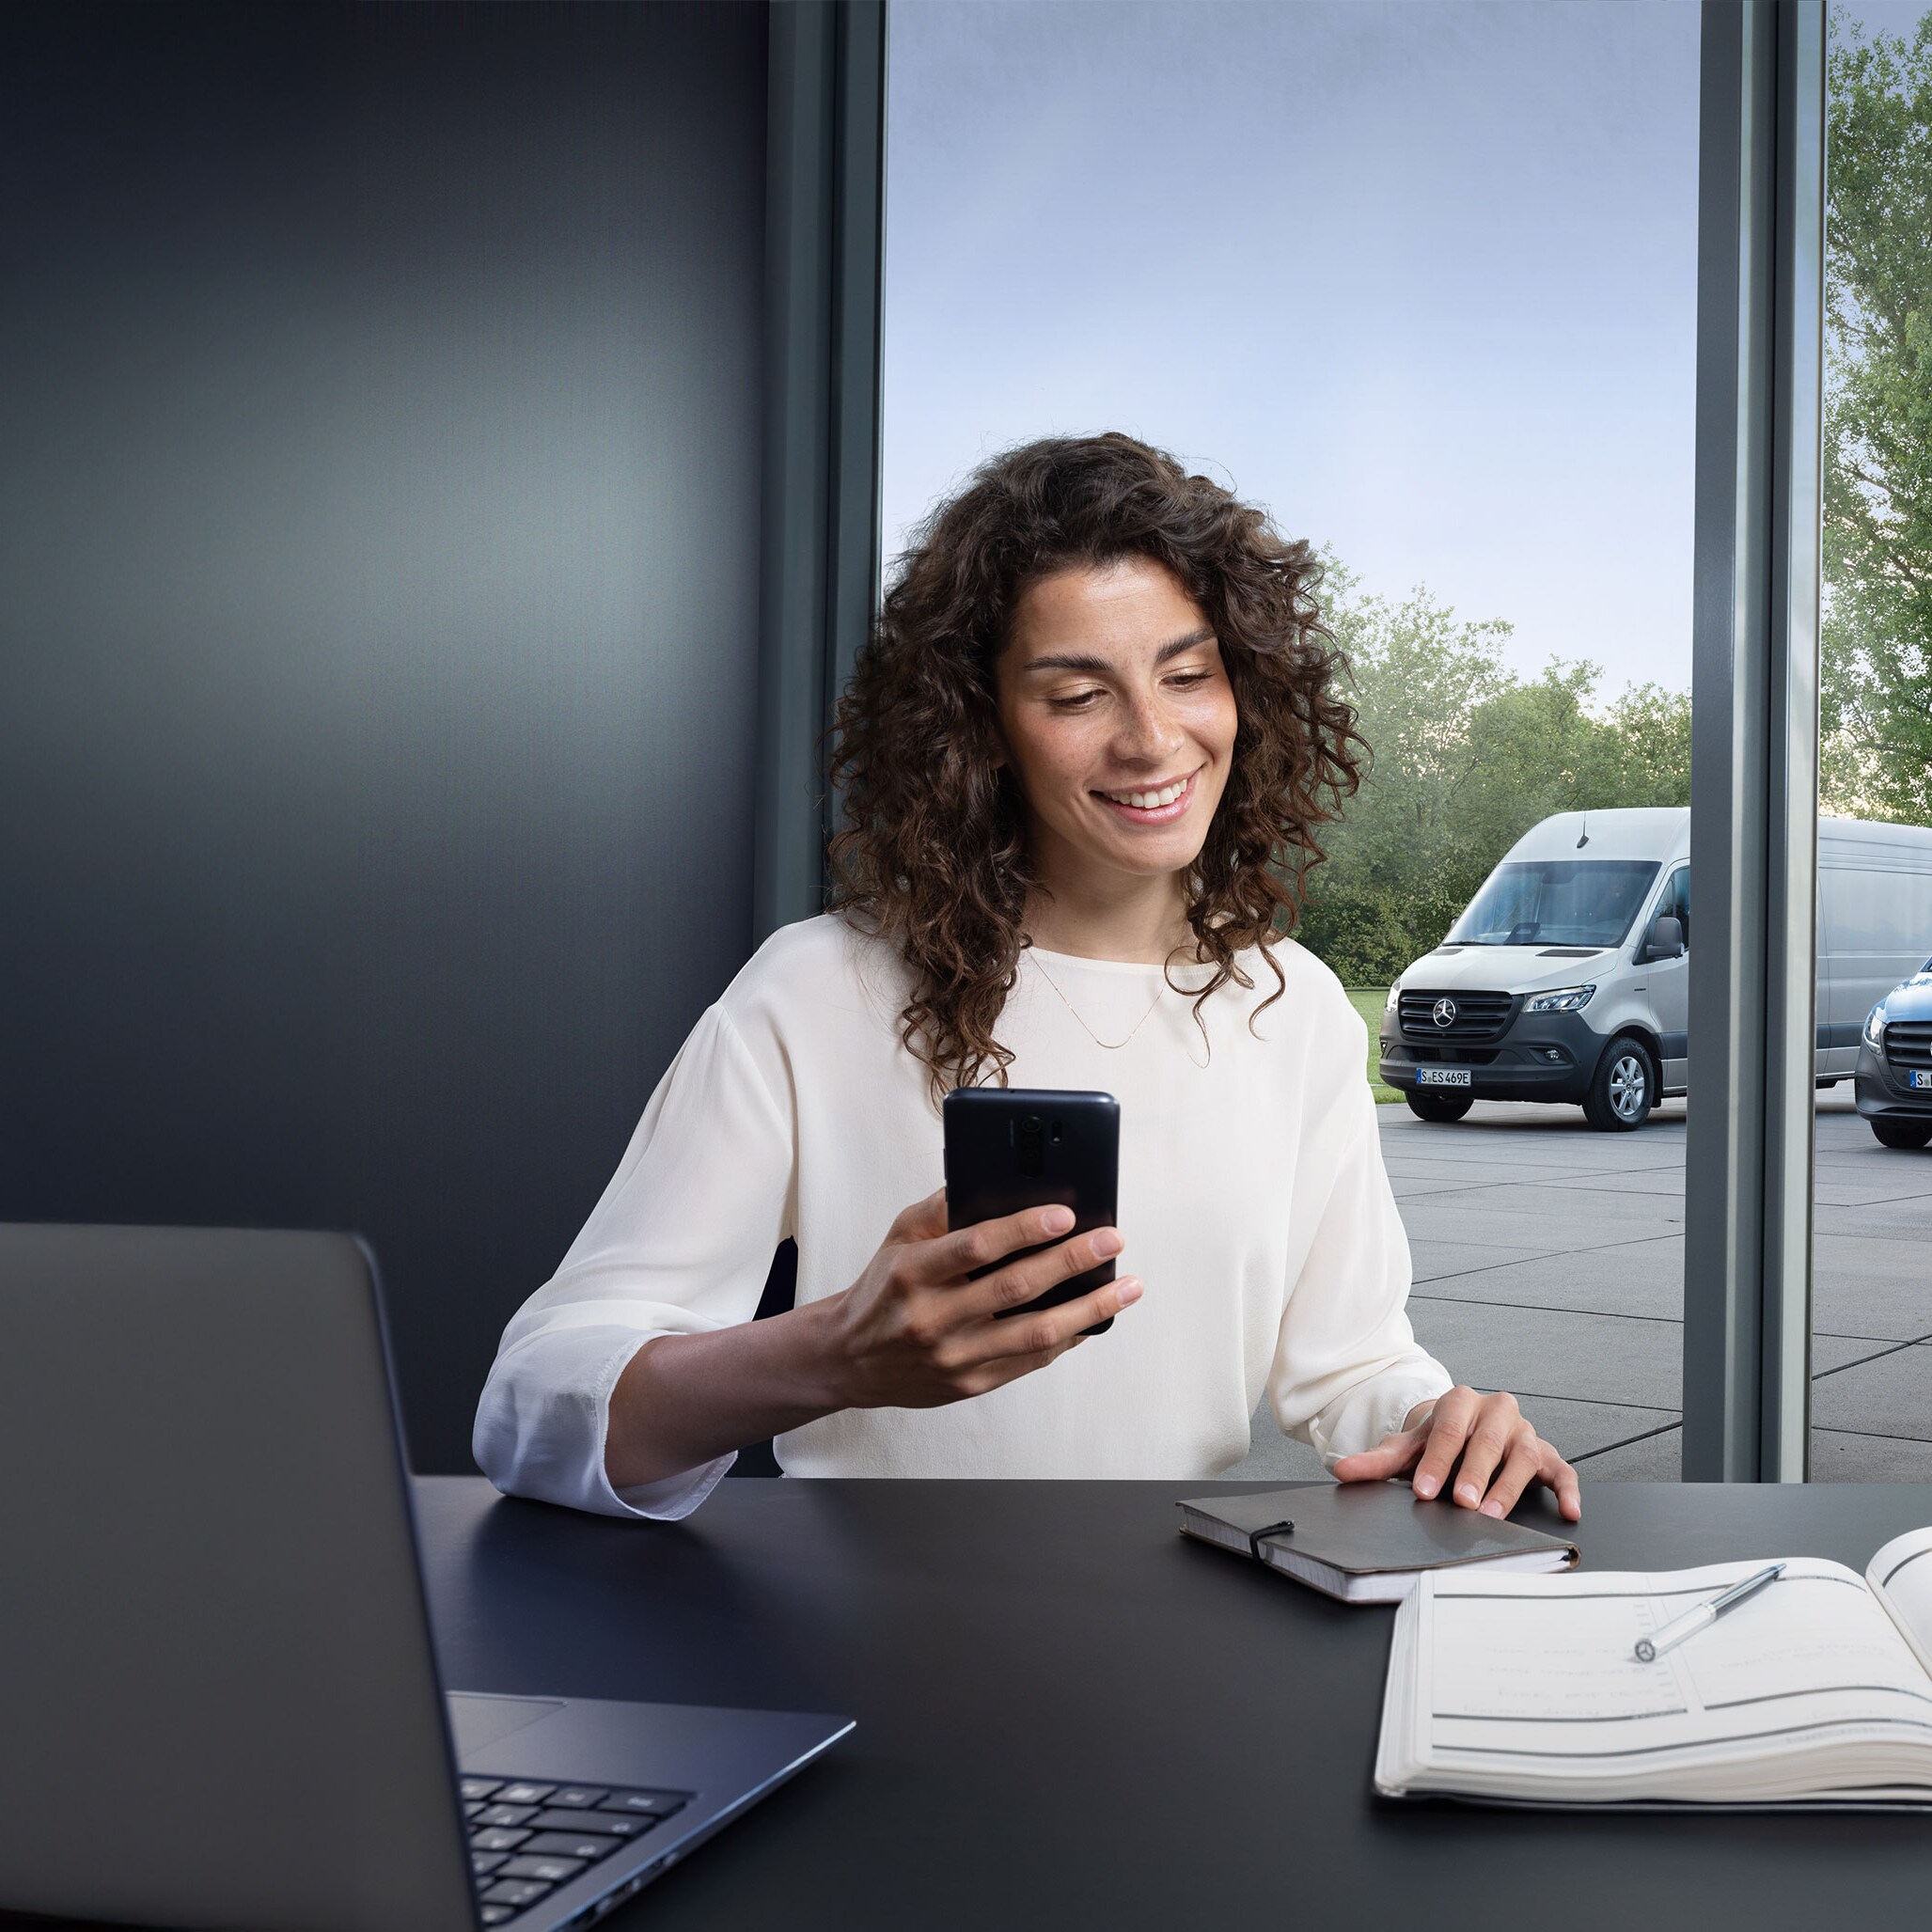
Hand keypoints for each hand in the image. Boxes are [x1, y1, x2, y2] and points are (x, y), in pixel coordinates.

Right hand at [818, 1187, 1141, 1410]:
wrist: (851, 1358)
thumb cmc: (885, 1288)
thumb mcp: (899, 1237)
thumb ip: (942, 1208)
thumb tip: (996, 1179)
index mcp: (914, 1273)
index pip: (977, 1246)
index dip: (1025, 1229)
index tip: (1066, 1213)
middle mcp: (934, 1317)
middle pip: (1016, 1288)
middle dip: (1072, 1261)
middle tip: (1112, 1239)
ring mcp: (955, 1356)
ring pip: (1035, 1333)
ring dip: (1089, 1308)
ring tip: (1127, 1287)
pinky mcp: (971, 1384)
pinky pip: (1031, 1361)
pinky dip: (1068, 1338)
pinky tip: (1095, 1318)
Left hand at [1331, 1385, 1580, 1522]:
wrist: (1462, 1429)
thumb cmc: (1438, 1441)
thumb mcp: (1408, 1447)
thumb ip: (1378, 1460)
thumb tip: (1343, 1471)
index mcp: (1459, 1401)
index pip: (1448, 1430)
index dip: (1436, 1461)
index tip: (1425, 1490)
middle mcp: (1496, 1411)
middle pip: (1486, 1441)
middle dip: (1474, 1473)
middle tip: (1463, 1503)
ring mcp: (1523, 1431)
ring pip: (1524, 1455)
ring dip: (1509, 1486)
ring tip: (1494, 1515)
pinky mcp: (1547, 1452)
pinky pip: (1562, 1469)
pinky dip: (1568, 1489)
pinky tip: (1567, 1510)